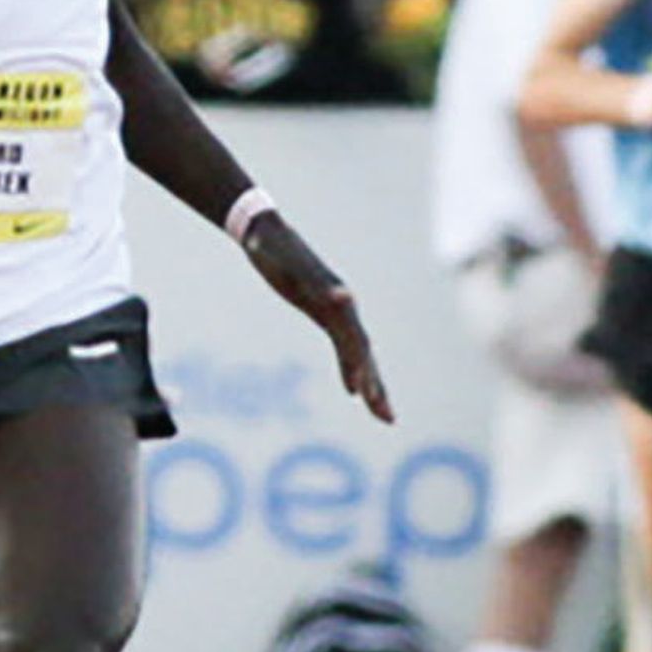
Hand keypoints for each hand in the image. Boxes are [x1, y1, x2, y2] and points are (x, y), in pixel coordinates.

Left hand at [243, 213, 391, 422]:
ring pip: (359, 354)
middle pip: (362, 350)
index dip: (355, 362)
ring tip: (385, 417)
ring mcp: (336, 311)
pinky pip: (343, 350)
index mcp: (333, 294)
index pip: (349, 334)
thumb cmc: (268, 245)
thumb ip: (299, 268)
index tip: (360, 390)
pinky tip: (354, 393)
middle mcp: (341, 305)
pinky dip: (351, 371)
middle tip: (384, 415)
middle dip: (374, 383)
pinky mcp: (326, 316)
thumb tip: (336, 291)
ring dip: (372, 385)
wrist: (266, 233)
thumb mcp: (275, 254)